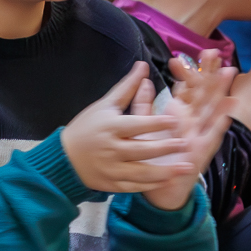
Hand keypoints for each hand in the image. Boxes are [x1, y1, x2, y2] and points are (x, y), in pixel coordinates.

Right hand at [60, 62, 198, 193]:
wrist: (64, 157)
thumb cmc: (87, 127)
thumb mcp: (104, 105)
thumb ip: (127, 87)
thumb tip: (143, 65)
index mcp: (110, 127)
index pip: (135, 125)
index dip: (155, 123)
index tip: (174, 121)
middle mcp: (111, 149)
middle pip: (141, 149)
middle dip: (165, 148)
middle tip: (186, 144)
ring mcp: (111, 169)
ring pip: (141, 172)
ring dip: (165, 171)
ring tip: (186, 167)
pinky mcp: (111, 184)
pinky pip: (134, 186)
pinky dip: (151, 184)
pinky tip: (167, 180)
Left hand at [141, 51, 236, 210]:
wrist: (159, 186)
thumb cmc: (154, 156)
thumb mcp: (145, 127)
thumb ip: (143, 105)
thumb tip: (142, 80)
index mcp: (178, 114)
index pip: (183, 88)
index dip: (183, 72)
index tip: (180, 56)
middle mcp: (191, 121)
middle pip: (202, 92)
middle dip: (207, 72)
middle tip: (211, 52)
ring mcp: (199, 133)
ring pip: (212, 107)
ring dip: (220, 90)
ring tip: (229, 70)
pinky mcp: (203, 149)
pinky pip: (214, 132)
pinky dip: (222, 118)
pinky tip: (231, 104)